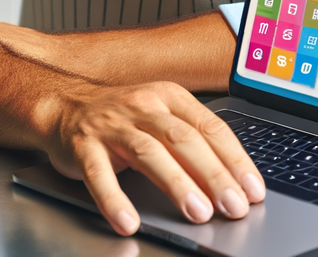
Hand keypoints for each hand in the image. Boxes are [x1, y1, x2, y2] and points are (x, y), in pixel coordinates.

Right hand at [41, 79, 264, 235]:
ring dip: (178, 185)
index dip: (234, 159)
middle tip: (234, 206)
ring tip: (199, 213)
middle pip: (185, 140)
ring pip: (150, 154)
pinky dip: (114, 199)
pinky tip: (128, 220)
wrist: (64, 105)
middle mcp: (144, 105)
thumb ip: (191, 140)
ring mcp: (113, 125)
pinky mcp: (84, 146)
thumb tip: (233, 178)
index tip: (253, 190)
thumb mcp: (161, 115)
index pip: (210, 127)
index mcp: (170, 97)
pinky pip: (99, 175)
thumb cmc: (123, 117)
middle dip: (214, 175)